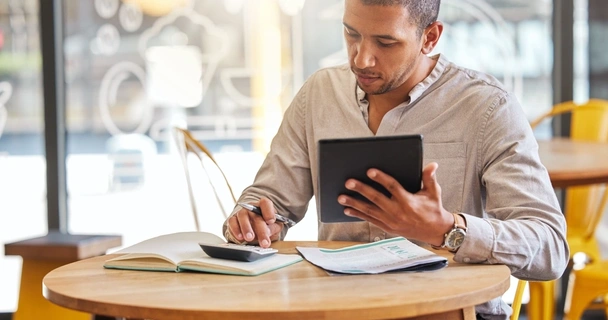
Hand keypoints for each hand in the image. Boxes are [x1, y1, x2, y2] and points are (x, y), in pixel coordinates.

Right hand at [226, 197, 282, 247]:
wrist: (254, 231)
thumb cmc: (266, 227)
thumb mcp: (274, 227)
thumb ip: (273, 228)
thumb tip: (268, 232)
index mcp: (263, 206)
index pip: (265, 203)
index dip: (268, 212)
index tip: (271, 221)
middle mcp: (251, 207)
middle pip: (255, 215)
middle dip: (261, 230)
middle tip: (264, 242)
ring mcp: (241, 213)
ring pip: (242, 217)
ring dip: (246, 228)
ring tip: (250, 238)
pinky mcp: (233, 220)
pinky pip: (232, 223)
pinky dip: (236, 230)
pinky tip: (240, 237)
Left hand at [337, 162, 452, 245]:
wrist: (434, 231)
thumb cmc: (433, 208)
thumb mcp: (434, 192)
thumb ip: (429, 177)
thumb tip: (432, 164)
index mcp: (408, 201)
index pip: (392, 187)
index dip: (381, 178)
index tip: (369, 171)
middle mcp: (398, 212)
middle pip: (376, 199)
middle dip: (361, 190)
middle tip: (348, 182)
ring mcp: (391, 221)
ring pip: (369, 211)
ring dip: (354, 203)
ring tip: (340, 196)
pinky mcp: (387, 228)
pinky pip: (370, 220)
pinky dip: (358, 215)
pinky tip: (347, 209)